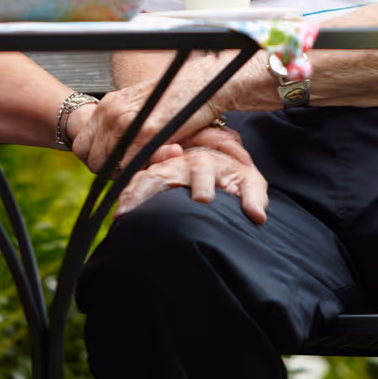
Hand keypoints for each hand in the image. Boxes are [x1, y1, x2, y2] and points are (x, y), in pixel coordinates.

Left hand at [70, 52, 244, 170]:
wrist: (206, 84)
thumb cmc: (179, 98)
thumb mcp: (142, 108)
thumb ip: (125, 126)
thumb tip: (114, 152)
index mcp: (109, 104)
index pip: (81, 143)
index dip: (95, 159)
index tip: (112, 165)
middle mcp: (111, 110)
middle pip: (87, 156)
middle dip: (103, 170)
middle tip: (125, 171)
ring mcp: (126, 121)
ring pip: (104, 163)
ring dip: (120, 173)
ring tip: (142, 167)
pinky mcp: (145, 133)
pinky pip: (128, 165)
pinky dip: (137, 171)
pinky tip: (153, 163)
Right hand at [118, 147, 268, 224]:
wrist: (224, 163)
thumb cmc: (237, 176)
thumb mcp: (250, 183)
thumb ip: (254, 197)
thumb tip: (257, 216)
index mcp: (205, 162)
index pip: (200, 171)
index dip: (202, 185)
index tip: (204, 200)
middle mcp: (181, 162)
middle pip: (163, 173)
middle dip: (152, 190)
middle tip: (139, 212)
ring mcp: (165, 167)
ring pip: (145, 177)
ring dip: (134, 194)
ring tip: (123, 215)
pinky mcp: (155, 174)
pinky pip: (137, 182)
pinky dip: (128, 196)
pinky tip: (120, 214)